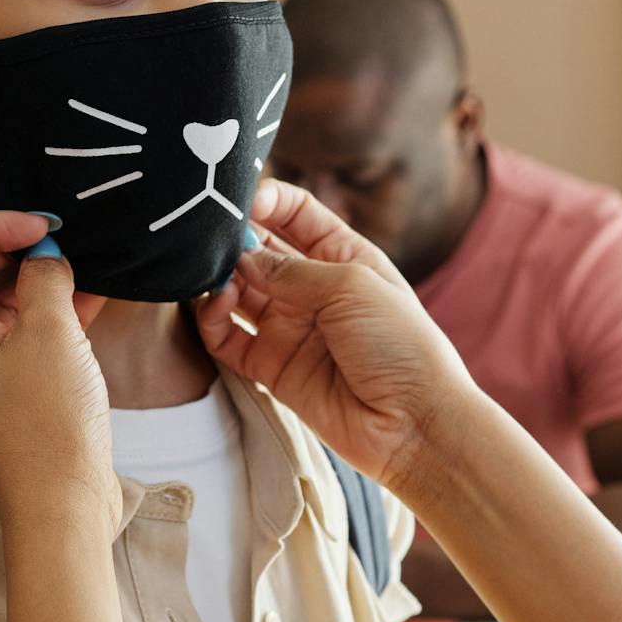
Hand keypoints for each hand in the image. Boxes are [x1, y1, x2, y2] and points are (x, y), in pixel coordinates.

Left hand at [0, 211, 120, 535]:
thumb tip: (44, 256)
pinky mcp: (2, 394)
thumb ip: (43, 276)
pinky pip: (17, 338)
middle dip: (14, 250)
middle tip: (62, 241)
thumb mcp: (51, 329)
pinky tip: (90, 298)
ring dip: (36, 281)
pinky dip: (47, 315)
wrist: (61, 504)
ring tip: (83, 265)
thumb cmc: (47, 421)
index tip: (40, 225)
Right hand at [194, 181, 474, 495]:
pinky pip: (227, 337)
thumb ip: (291, 269)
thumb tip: (242, 258)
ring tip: (209, 272)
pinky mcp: (271, 367)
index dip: (268, 199)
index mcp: (344, 257)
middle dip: (234, 238)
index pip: (296, 214)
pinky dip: (212, 319)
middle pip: (259, 250)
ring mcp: (290, 328)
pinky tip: (216, 304)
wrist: (413, 424)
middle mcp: (313, 289)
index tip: (241, 197)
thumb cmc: (401, 346)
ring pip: (237, 291)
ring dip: (218, 278)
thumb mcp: (352, 286)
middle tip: (210, 234)